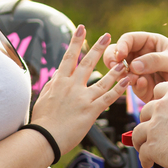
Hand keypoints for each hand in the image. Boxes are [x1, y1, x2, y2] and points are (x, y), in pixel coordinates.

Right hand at [30, 26, 127, 153]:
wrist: (42, 139)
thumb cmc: (41, 122)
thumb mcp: (44, 98)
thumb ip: (52, 85)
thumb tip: (57, 75)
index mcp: (59, 82)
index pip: (69, 57)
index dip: (76, 41)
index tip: (81, 28)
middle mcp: (71, 86)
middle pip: (87, 63)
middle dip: (98, 48)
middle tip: (108, 36)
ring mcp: (82, 98)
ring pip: (102, 80)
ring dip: (114, 70)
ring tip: (124, 62)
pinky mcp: (90, 111)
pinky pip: (107, 98)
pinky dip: (118, 90)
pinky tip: (126, 82)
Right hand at [105, 32, 167, 102]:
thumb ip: (155, 61)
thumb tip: (133, 65)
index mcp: (150, 43)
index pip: (129, 40)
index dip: (121, 46)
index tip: (120, 55)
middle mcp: (142, 56)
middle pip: (118, 54)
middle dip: (113, 60)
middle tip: (115, 67)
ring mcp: (141, 73)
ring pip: (121, 72)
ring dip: (122, 75)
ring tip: (132, 79)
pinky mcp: (143, 89)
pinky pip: (132, 86)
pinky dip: (134, 86)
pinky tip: (144, 85)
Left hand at [131, 82, 167, 167]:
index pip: (159, 90)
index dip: (158, 101)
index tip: (159, 111)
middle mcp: (162, 106)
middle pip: (145, 112)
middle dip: (147, 122)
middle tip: (152, 132)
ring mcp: (154, 126)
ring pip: (138, 133)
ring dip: (140, 141)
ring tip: (144, 149)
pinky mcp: (152, 146)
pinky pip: (142, 152)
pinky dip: (144, 158)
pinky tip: (149, 163)